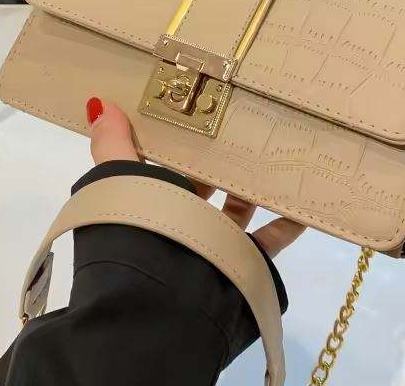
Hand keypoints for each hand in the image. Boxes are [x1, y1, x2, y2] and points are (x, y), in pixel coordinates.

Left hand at [86, 97, 305, 257]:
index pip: (167, 165)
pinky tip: (305, 202)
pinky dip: (289, 222)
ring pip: (239, 207)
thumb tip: (98, 104)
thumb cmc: (143, 229)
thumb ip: (112, 145)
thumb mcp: (121, 179)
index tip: (201, 111)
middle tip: (246, 123)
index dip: (181, 142)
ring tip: (277, 150)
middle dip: (222, 158)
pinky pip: (272, 239)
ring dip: (256, 184)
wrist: (165, 300)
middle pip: (207, 184)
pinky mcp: (243, 261)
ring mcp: (215, 242)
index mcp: (153, 200)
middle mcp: (183, 221)